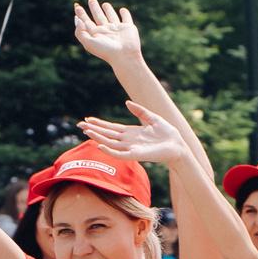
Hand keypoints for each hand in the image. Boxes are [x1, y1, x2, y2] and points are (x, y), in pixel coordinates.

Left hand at [71, 0, 144, 68]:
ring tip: (104, 4)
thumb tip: (77, 20)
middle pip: (98, 16)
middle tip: (91, 0)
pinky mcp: (128, 27)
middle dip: (94, 8)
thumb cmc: (106, 51)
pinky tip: (122, 10)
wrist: (124, 56)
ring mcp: (117, 29)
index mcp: (96, 34)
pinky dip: (125, 14)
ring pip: (111, 16)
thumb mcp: (89, 42)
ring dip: (108, 10)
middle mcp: (106, 31)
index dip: (81, 14)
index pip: (86, 21)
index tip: (77, 6)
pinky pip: (126, 18)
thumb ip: (80, 32)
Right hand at [76, 100, 192, 167]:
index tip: (88, 119)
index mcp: (131, 133)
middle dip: (94, 130)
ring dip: (98, 138)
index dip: (99, 124)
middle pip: (107, 135)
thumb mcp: (152, 117)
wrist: (178, 145)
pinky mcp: (136, 155)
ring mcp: (131, 148)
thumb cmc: (167, 133)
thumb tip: (127, 103)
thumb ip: (140, 111)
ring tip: (86, 132)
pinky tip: (100, 145)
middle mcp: (128, 141)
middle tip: (80, 125)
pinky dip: (109, 151)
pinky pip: (119, 154)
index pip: (111, 128)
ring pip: (110, 143)